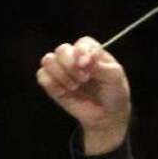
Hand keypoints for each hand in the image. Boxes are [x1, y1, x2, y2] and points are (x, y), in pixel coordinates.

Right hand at [36, 36, 130, 153]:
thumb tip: (82, 60)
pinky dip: (52, 84)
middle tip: (84, 79)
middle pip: (62, 50)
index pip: (82, 43)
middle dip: (71, 65)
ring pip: (48, 60)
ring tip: (75, 87)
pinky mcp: (52, 83)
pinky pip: (42, 76)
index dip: (81, 52)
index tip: (85, 65)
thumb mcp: (115, 79)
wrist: (107, 116)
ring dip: (61, 74)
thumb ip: (101, 66)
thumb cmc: (114, 93)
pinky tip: (65, 92)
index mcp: (92, 52)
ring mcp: (62, 69)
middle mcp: (75, 57)